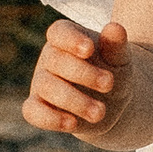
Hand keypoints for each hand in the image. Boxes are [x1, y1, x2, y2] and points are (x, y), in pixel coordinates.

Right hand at [25, 17, 128, 138]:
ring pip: (47, 87)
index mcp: (67, 37)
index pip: (59, 32)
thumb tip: (115, 27)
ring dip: (74, 100)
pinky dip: (49, 118)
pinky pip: (32, 111)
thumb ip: (116, 45)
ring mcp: (41, 82)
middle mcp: (50, 58)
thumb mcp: (120, 59)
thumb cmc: (113, 72)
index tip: (89, 49)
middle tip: (109, 84)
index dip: (71, 39)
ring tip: (100, 112)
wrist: (112, 102)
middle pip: (56, 61)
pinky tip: (72, 124)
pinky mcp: (38, 107)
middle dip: (83, 74)